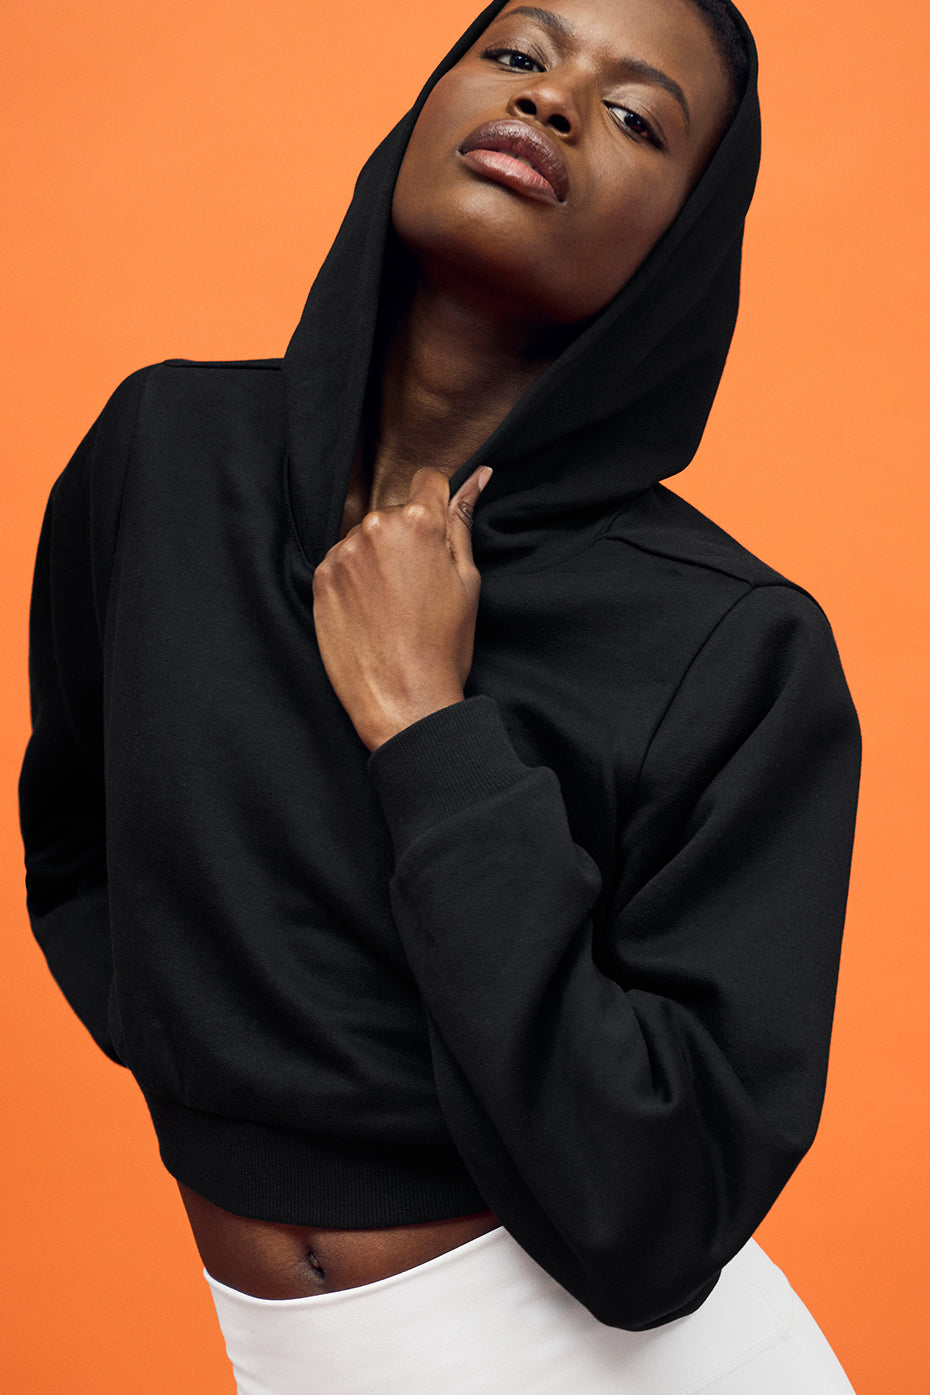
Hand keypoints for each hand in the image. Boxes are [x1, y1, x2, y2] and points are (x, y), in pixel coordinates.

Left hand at [312, 465, 491, 750]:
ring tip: (392, 605)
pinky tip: (370, 612)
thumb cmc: (443, 645)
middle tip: (418, 587)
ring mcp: (343, 552)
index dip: (437, 503)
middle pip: (394, 512)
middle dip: (406, 538)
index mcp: (419, 521)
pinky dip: (354, 579)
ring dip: (377, 558)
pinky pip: (341, 561)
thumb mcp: (467, 580)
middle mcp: (375, 526)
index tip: (436, 536)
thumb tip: (479, 475)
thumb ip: (463, 521)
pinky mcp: (320, 577)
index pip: (428, 479)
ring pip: (366, 537)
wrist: (401, 700)